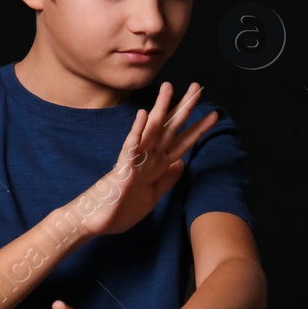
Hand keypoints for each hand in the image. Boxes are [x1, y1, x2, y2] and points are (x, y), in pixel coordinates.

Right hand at [75, 81, 218, 239]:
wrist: (95, 221)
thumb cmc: (120, 209)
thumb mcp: (153, 196)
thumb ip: (167, 179)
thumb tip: (181, 164)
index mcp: (157, 165)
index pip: (181, 142)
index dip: (198, 128)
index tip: (213, 114)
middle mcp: (148, 158)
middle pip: (170, 129)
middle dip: (185, 108)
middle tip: (197, 87)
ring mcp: (135, 161)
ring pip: (152, 130)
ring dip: (161, 109)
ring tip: (169, 88)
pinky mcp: (123, 168)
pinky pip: (131, 147)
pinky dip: (138, 131)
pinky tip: (144, 115)